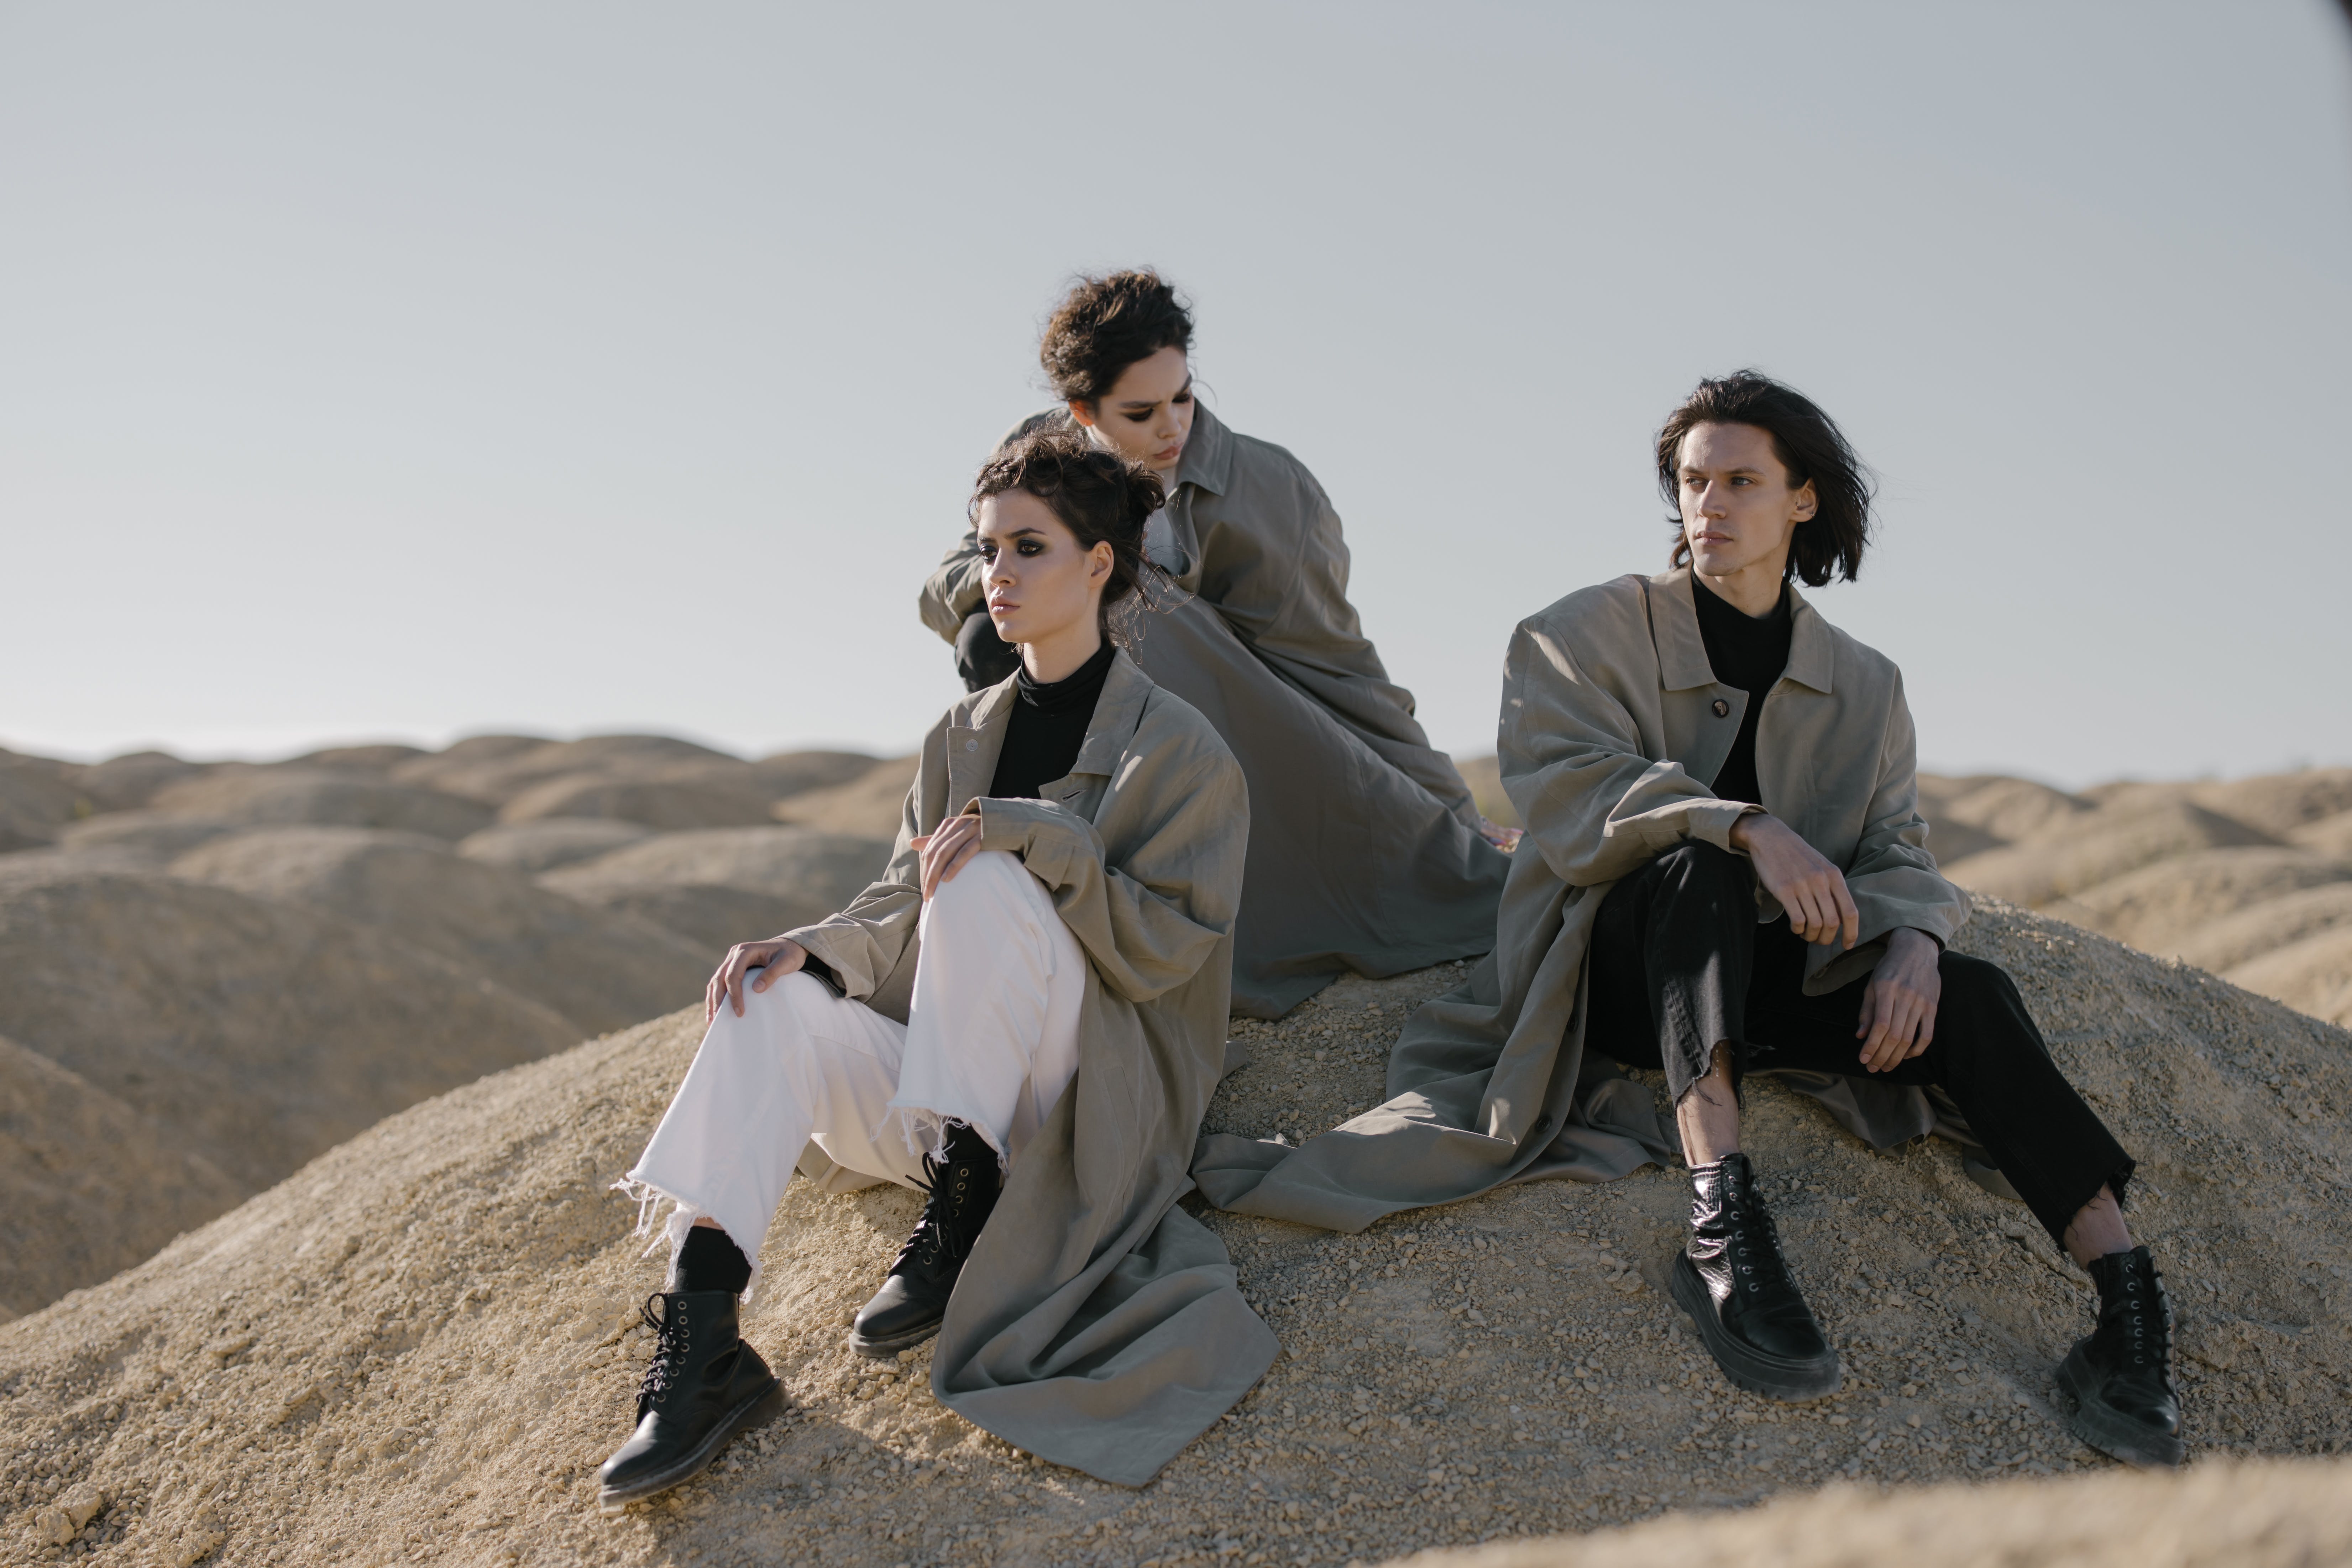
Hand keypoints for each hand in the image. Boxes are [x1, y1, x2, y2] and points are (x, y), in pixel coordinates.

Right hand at [706, 937, 806, 1023]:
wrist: (789, 946)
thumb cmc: (789, 954)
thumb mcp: (787, 962)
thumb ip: (772, 973)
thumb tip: (756, 989)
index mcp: (745, 950)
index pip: (733, 974)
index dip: (734, 994)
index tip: (739, 1012)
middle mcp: (735, 954)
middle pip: (719, 978)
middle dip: (717, 1000)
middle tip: (718, 1020)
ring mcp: (732, 960)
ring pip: (716, 981)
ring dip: (712, 1000)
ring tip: (711, 1020)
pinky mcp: (732, 968)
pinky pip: (720, 982)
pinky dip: (716, 996)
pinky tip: (716, 1011)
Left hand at [910, 811, 984, 900]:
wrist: (1008, 824)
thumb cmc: (980, 833)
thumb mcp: (957, 834)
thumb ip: (936, 839)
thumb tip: (913, 843)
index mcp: (949, 824)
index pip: (929, 849)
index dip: (924, 869)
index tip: (924, 888)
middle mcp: (957, 825)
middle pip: (935, 852)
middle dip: (928, 875)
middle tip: (927, 895)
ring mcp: (970, 829)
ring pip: (946, 853)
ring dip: (936, 874)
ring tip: (934, 892)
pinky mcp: (982, 836)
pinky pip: (965, 852)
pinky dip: (954, 866)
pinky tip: (947, 879)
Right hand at [1729, 811, 1858, 948]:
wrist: (1771, 837)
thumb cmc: (1797, 855)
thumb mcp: (1821, 866)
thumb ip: (1832, 888)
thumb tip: (1840, 917)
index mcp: (1834, 875)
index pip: (1850, 911)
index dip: (1851, 933)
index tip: (1848, 945)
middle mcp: (1821, 880)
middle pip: (1832, 922)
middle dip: (1827, 938)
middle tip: (1820, 940)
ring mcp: (1802, 885)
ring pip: (1815, 923)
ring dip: (1811, 936)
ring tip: (1806, 934)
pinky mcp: (1784, 890)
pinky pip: (1797, 919)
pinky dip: (1798, 929)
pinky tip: (1795, 926)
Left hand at [1855, 928, 1941, 1071]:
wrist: (1916, 950)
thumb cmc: (1889, 968)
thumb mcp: (1871, 985)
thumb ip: (1867, 1011)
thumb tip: (1861, 1036)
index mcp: (1886, 989)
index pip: (1879, 1025)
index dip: (1871, 1046)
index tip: (1863, 1059)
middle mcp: (1905, 996)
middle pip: (1894, 1036)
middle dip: (1882, 1056)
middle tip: (1873, 1068)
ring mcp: (1922, 1002)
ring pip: (1909, 1038)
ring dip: (1896, 1057)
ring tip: (1886, 1066)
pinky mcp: (1933, 1006)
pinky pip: (1927, 1034)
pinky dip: (1917, 1049)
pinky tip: (1906, 1056)